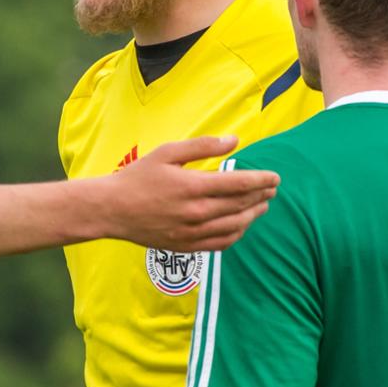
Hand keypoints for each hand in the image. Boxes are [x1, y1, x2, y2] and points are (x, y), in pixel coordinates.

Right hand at [105, 136, 277, 251]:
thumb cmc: (138, 177)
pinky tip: (242, 225)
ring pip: (235, 226)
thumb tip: (234, 140)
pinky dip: (237, 234)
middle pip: (241, 204)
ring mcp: (192, 232)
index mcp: (193, 186)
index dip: (262, 180)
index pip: (239, 184)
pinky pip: (221, 243)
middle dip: (262, 195)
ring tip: (263, 205)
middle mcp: (196, 212)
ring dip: (253, 215)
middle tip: (273, 188)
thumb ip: (202, 146)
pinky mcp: (186, 246)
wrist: (112, 210)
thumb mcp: (167, 153)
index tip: (275, 176)